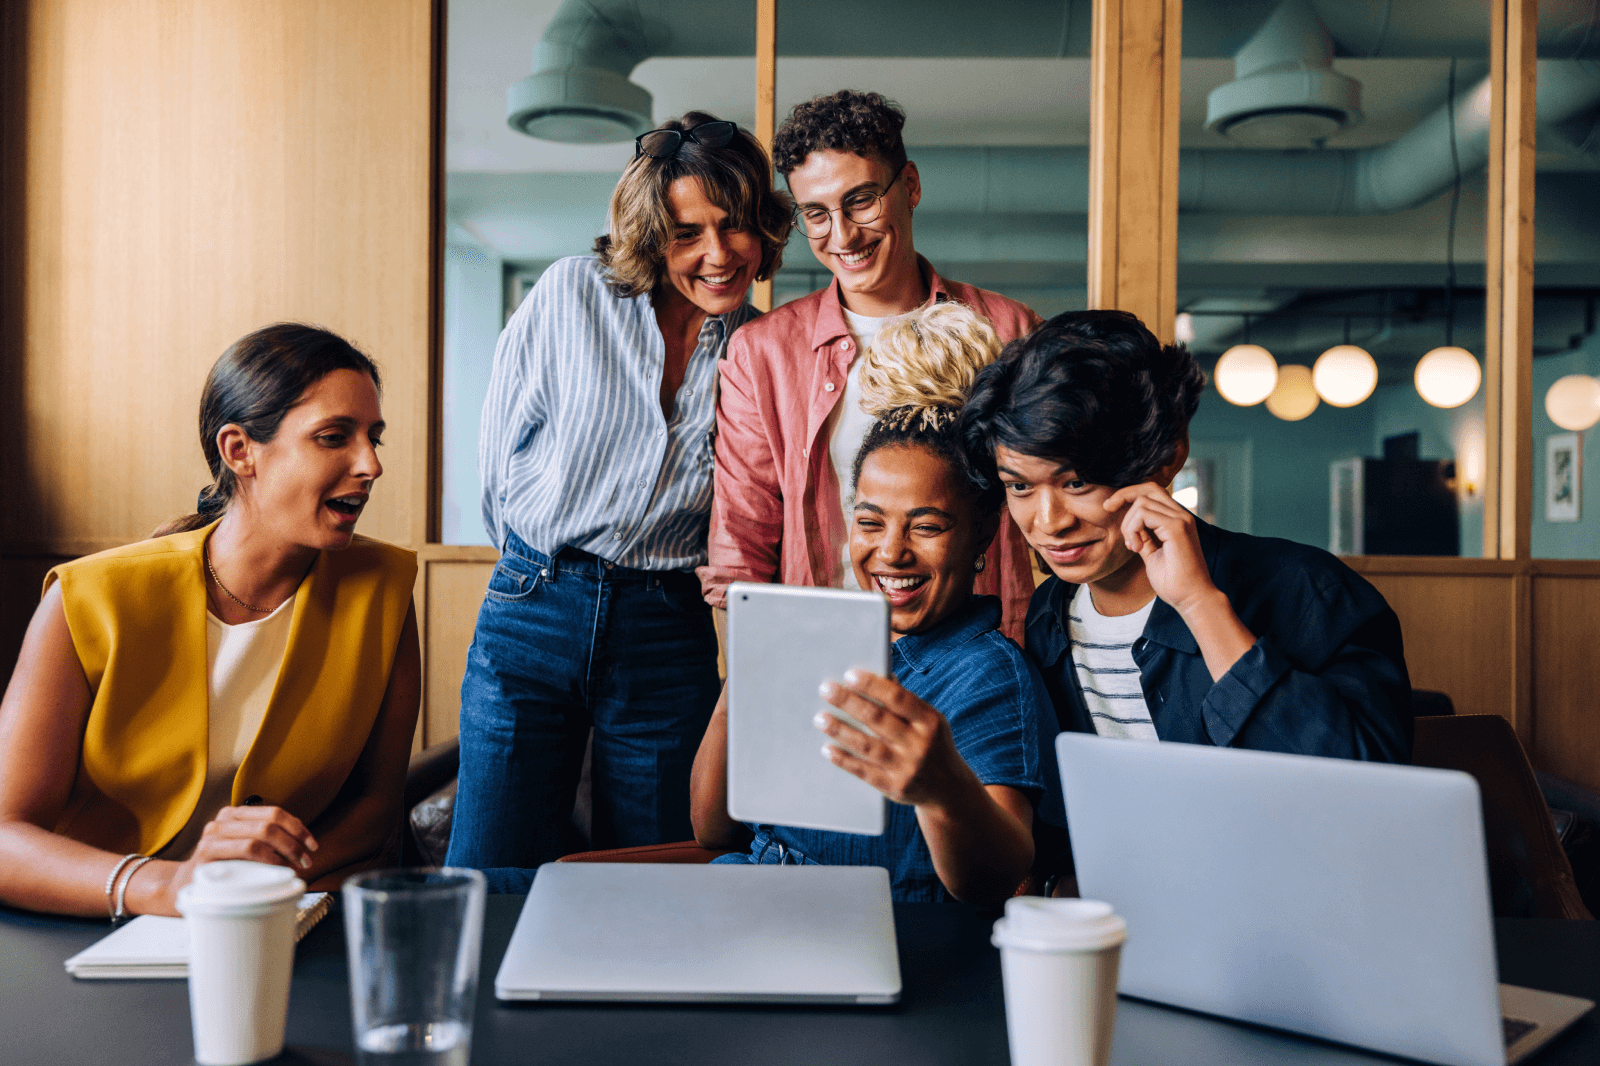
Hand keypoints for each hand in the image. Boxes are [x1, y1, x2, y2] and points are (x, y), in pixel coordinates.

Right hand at [160, 806, 318, 907]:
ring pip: (261, 833)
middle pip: (271, 821)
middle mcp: (224, 819)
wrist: (183, 886)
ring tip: (295, 865)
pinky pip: (248, 849)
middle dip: (295, 841)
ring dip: (285, 850)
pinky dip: (268, 858)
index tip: (312, 845)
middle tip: (306, 860)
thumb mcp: (243, 849)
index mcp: (236, 815)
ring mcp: (214, 834)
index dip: (298, 828)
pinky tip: (277, 868)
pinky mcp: (207, 852)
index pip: (275, 813)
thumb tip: (303, 847)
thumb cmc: (221, 869)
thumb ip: (264, 842)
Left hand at [815, 669, 978, 810]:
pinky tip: (827, 748)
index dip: (872, 685)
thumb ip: (904, 701)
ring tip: (820, 718)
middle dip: (848, 702)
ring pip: (867, 746)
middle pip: (877, 719)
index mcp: (931, 721)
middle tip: (826, 689)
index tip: (848, 674)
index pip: (898, 698)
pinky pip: (864, 772)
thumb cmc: (932, 744)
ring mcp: (907, 768)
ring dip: (840, 730)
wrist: (950, 790)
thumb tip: (878, 675)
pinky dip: (844, 759)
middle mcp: (920, 744)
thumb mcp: (929, 721)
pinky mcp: (895, 788)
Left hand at [1103, 482, 1217, 616]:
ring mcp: (1181, 519)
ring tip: (1133, 547)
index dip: (1129, 495)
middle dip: (1123, 495)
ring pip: (1142, 502)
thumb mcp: (1152, 555)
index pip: (1152, 492)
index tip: (1110, 508)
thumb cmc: (1175, 582)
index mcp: (1177, 519)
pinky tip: (1135, 548)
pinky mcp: (1177, 527)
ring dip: (1128, 524)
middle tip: (1107, 509)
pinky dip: (1132, 529)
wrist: (1192, 600)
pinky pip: (1144, 514)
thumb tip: (1131, 527)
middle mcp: (1181, 515)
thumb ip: (1145, 538)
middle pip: (1148, 487)